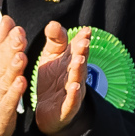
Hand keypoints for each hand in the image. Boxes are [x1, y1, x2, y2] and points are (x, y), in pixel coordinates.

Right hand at [0, 15, 27, 135]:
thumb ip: (1, 43)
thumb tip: (8, 20)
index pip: (0, 51)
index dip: (9, 41)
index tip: (18, 29)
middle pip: (1, 63)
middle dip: (10, 50)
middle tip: (20, 36)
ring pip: (4, 80)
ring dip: (12, 69)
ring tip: (21, 56)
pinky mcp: (1, 112)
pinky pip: (8, 101)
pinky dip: (14, 93)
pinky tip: (21, 83)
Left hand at [31, 21, 90, 135]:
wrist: (49, 112)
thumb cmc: (53, 81)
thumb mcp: (51, 58)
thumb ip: (54, 41)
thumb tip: (54, 23)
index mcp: (70, 63)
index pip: (78, 50)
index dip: (82, 40)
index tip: (86, 30)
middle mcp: (74, 76)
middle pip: (79, 63)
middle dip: (82, 53)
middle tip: (83, 42)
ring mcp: (72, 93)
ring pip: (77, 80)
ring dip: (79, 70)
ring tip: (79, 60)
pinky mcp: (66, 108)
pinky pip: (71, 101)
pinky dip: (74, 95)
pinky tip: (74, 87)